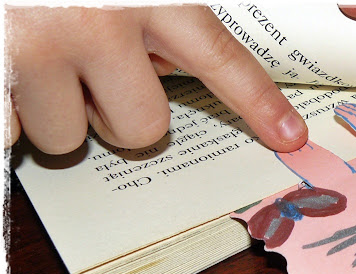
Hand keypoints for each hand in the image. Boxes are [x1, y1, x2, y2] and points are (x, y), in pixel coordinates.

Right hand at [5, 6, 307, 153]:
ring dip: (55, 110)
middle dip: (119, 115)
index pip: (220, 58)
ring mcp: (34, 48)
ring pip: (67, 138)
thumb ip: (165, 3)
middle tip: (93, 76)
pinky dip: (5, 112)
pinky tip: (4, 68)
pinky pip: (5, 134)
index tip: (287, 134)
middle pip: (141, 127)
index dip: (257, 102)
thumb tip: (221, 44)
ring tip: (33, 53)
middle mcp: (96, 20)